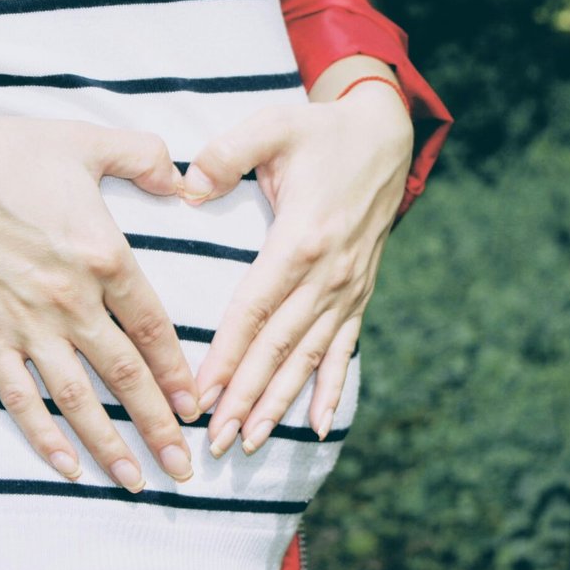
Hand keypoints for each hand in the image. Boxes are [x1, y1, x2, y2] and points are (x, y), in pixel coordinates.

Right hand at [0, 116, 203, 489]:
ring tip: (136, 482)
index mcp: (105, 257)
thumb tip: (185, 179)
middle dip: (159, 426)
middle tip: (183, 467)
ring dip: (110, 446)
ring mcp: (28, 326)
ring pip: (79, 399)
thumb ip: (144, 158)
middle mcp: (73, 302)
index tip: (197, 405)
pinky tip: (67, 468)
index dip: (178, 372)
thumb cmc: (2, 156)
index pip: (154, 328)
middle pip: (126, 376)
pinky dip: (44, 437)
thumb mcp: (84, 143)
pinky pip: (21, 398)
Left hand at [176, 80, 412, 455]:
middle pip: (278, 348)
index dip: (226, 356)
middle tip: (215, 440)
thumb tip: (187, 186)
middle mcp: (328, 274)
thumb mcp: (271, 126)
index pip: (254, 310)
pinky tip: (318, 428)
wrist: (383, 134)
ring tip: (251, 443)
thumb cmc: (318, 131)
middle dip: (245, 398)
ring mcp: (347, 288)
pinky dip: (330, 390)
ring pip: (307, 358)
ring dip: (279, 403)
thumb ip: (225, 154)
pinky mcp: (359, 293)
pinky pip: (343, 350)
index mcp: (301, 239)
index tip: (200, 395)